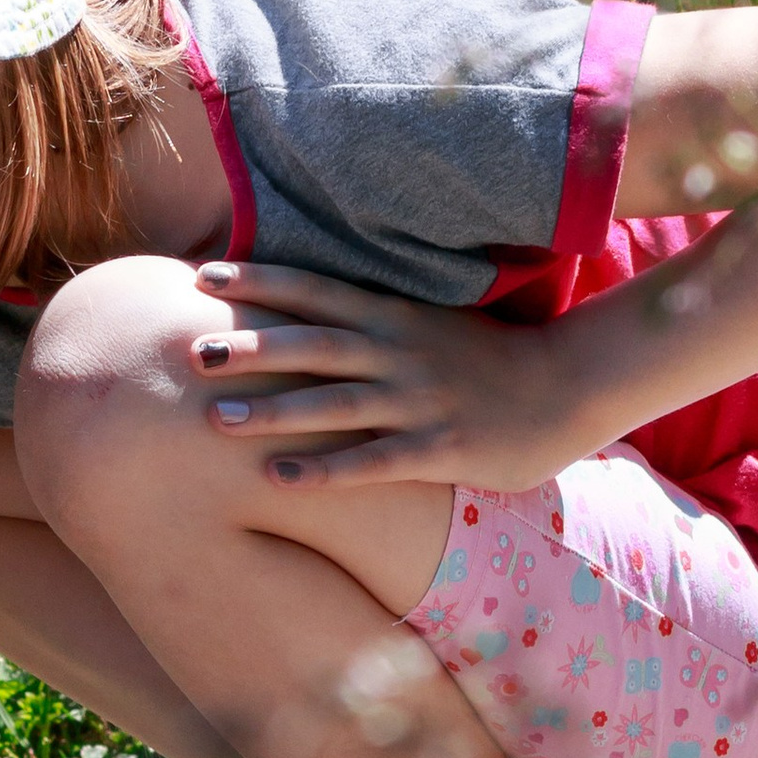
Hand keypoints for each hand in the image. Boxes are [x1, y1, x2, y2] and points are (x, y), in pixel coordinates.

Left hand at [188, 259, 567, 494]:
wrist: (568, 385)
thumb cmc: (490, 358)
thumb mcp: (429, 323)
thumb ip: (376, 319)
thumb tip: (315, 314)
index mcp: (394, 315)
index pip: (315, 290)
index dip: (259, 283)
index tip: (201, 278)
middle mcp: (399, 351)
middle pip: (312, 344)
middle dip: (250, 347)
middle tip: (188, 351)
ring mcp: (419, 400)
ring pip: (334, 403)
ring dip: (273, 410)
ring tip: (215, 419)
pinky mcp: (440, 448)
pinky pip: (372, 461)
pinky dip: (324, 470)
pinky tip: (277, 479)